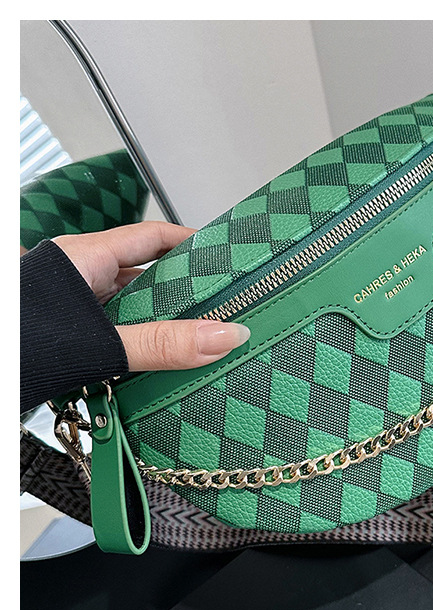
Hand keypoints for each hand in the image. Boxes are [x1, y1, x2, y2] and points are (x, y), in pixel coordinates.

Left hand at [54, 222, 249, 370]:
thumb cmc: (14, 347)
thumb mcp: (99, 343)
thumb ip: (160, 343)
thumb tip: (222, 336)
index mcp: (84, 257)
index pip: (152, 236)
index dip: (190, 242)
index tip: (222, 255)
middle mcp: (78, 275)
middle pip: (144, 272)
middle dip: (181, 291)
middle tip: (217, 306)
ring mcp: (70, 303)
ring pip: (129, 304)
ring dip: (157, 321)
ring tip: (192, 338)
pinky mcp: (65, 331)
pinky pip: (113, 328)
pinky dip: (137, 341)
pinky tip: (153, 360)